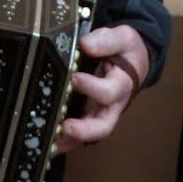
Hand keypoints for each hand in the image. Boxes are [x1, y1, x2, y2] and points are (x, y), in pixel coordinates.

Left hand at [56, 25, 148, 151]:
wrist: (134, 61)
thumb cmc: (126, 50)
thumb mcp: (123, 38)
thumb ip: (107, 40)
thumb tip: (86, 44)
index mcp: (121, 84)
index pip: (109, 92)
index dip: (92, 87)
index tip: (75, 78)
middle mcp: (112, 105)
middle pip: (103, 126)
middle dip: (85, 130)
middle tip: (66, 127)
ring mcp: (99, 112)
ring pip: (89, 134)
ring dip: (71, 141)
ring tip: (51, 143)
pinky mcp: (88, 114)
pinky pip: (79, 132)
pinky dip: (65, 140)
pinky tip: (48, 141)